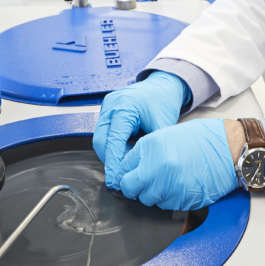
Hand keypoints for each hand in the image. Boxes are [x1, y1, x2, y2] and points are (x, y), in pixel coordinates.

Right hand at [94, 71, 190, 189]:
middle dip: (109, 161)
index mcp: (124, 106)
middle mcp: (111, 105)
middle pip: (101, 141)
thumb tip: (144, 170)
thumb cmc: (163, 101)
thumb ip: (151, 147)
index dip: (114, 162)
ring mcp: (107, 107)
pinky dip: (112, 145)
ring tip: (123, 168)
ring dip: (110, 154)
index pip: (113, 140)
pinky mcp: (107, 111)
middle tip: (118, 179)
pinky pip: (105, 132)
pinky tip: (123, 154)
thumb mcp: (162, 126)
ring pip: (100, 138)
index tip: (116, 180)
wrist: (162, 85)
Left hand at [118, 119, 238, 210]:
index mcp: (150, 148)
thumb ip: (147, 152)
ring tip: (167, 181)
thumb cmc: (202, 139)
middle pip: (130, 189)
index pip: (122, 169)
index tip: (128, 175)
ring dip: (153, 194)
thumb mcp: (167, 135)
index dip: (125, 173)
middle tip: (144, 181)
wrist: (228, 149)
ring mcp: (169, 187)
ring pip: (148, 200)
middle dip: (134, 187)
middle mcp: (156, 169)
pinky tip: (179, 186)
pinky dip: (169, 199)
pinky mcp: (182, 201)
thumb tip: (131, 168)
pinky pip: (166, 206)